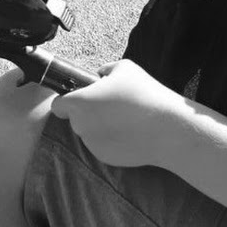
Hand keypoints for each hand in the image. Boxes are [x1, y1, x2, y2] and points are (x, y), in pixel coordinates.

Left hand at [50, 59, 189, 168]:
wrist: (168, 129)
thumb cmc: (145, 94)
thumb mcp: (124, 68)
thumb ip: (104, 70)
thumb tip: (99, 76)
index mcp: (80, 102)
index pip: (58, 105)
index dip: (67, 100)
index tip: (81, 97)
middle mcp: (81, 126)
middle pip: (75, 118)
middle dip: (88, 112)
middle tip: (111, 104)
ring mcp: (92, 144)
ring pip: (89, 132)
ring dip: (100, 126)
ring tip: (125, 118)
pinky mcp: (105, 158)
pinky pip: (102, 145)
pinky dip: (111, 140)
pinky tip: (130, 132)